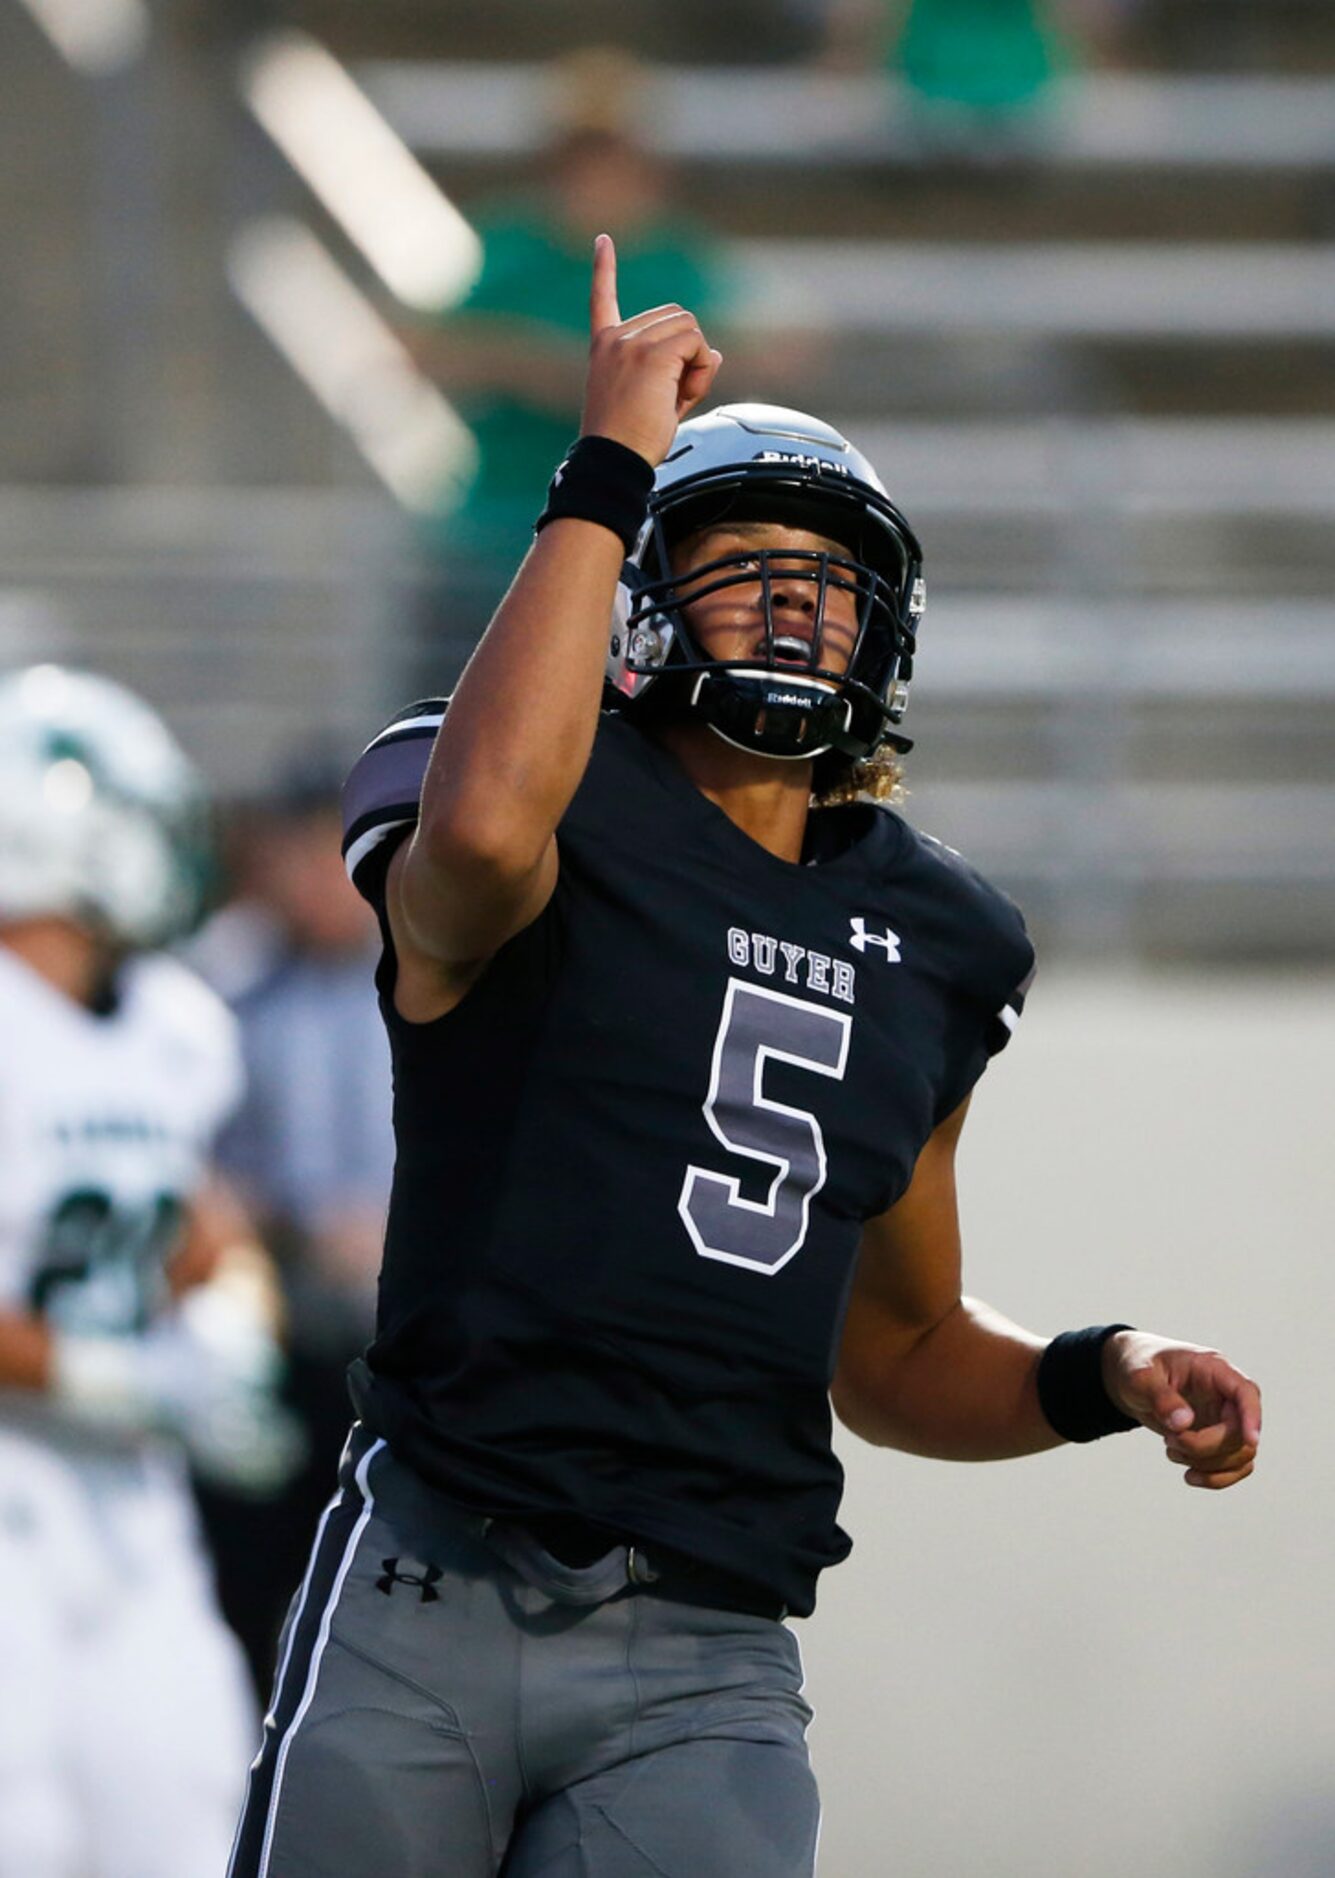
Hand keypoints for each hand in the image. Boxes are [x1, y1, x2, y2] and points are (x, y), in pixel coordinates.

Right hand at [579, 233, 722, 466]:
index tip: (603, 241)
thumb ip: (683, 375)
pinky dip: (702, 369)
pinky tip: (686, 394)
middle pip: (674, 317)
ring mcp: (631, 343)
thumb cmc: (629, 444)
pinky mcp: (651, 354)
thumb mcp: (655, 403)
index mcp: (604, 348)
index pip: (602, 300)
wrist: (614, 462)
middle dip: (687, 351)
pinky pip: (697, 345)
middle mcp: (615, 339)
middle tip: (678, 392)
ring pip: (689, 327)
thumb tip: (715, 352)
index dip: (603, 269)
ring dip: (696, 361)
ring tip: (680, 396)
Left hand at [1102, 1329, 1260, 1490]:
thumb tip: (1183, 1423)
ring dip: (1207, 1464)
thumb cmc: (1137, 1365)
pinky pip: (1234, 1466)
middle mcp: (1225, 1395)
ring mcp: (1223, 1418)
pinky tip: (1189, 1475)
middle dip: (1204, 1447)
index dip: (1252, 1417)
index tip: (1249, 1440)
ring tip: (1171, 1451)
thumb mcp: (1139, 1375)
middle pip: (1239, 1432)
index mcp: (1212, 1368)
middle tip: (1169, 1441)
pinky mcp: (1217, 1439)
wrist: (1130, 1376)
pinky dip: (1215, 1478)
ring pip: (1241, 1454)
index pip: (1246, 1392)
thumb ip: (1160, 1396)